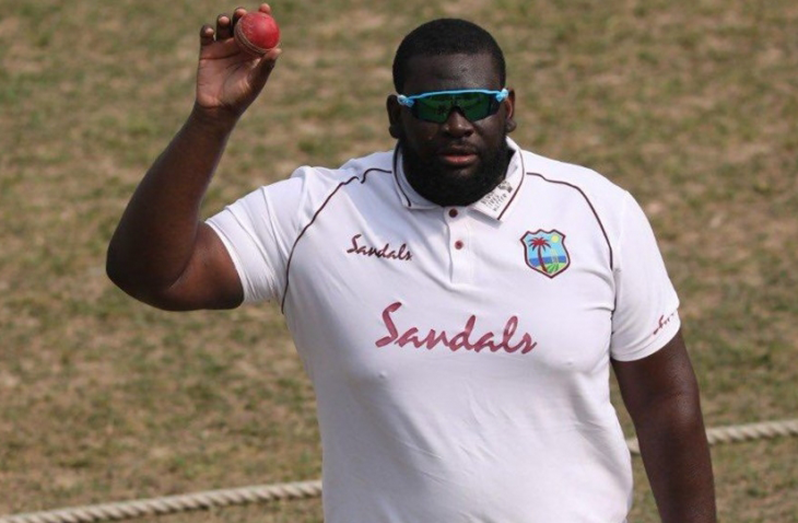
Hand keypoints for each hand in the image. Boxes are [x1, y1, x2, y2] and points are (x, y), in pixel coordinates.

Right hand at [195, 4, 281, 118]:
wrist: (217, 109)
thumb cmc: (240, 98)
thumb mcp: (255, 82)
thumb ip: (265, 66)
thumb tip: (278, 49)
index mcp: (254, 53)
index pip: (260, 31)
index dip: (263, 17)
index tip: (264, 7)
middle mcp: (239, 47)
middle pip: (241, 25)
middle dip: (242, 16)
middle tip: (242, 13)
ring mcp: (223, 47)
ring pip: (224, 27)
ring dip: (224, 20)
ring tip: (224, 21)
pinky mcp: (207, 51)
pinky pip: (206, 35)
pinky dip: (207, 30)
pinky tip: (209, 31)